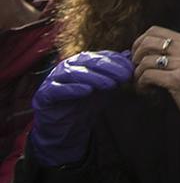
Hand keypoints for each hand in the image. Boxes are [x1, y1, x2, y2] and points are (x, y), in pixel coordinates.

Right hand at [28, 50, 132, 164]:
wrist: (66, 127)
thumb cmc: (87, 104)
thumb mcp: (106, 88)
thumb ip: (116, 73)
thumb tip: (131, 56)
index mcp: (82, 62)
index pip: (102, 56)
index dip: (117, 61)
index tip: (131, 70)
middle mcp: (68, 66)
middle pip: (89, 62)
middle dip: (109, 68)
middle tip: (124, 77)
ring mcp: (54, 79)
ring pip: (74, 73)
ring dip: (93, 77)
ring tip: (109, 84)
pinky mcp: (44, 94)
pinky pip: (57, 89)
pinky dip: (72, 88)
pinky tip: (86, 91)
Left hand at [130, 28, 179, 140]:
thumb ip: (175, 54)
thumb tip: (143, 51)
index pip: (155, 31)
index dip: (139, 42)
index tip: (137, 56)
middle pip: (147, 42)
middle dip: (135, 57)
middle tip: (137, 70)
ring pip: (145, 61)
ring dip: (137, 75)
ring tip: (143, 84)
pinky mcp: (178, 80)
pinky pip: (148, 76)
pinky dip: (141, 84)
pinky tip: (146, 91)